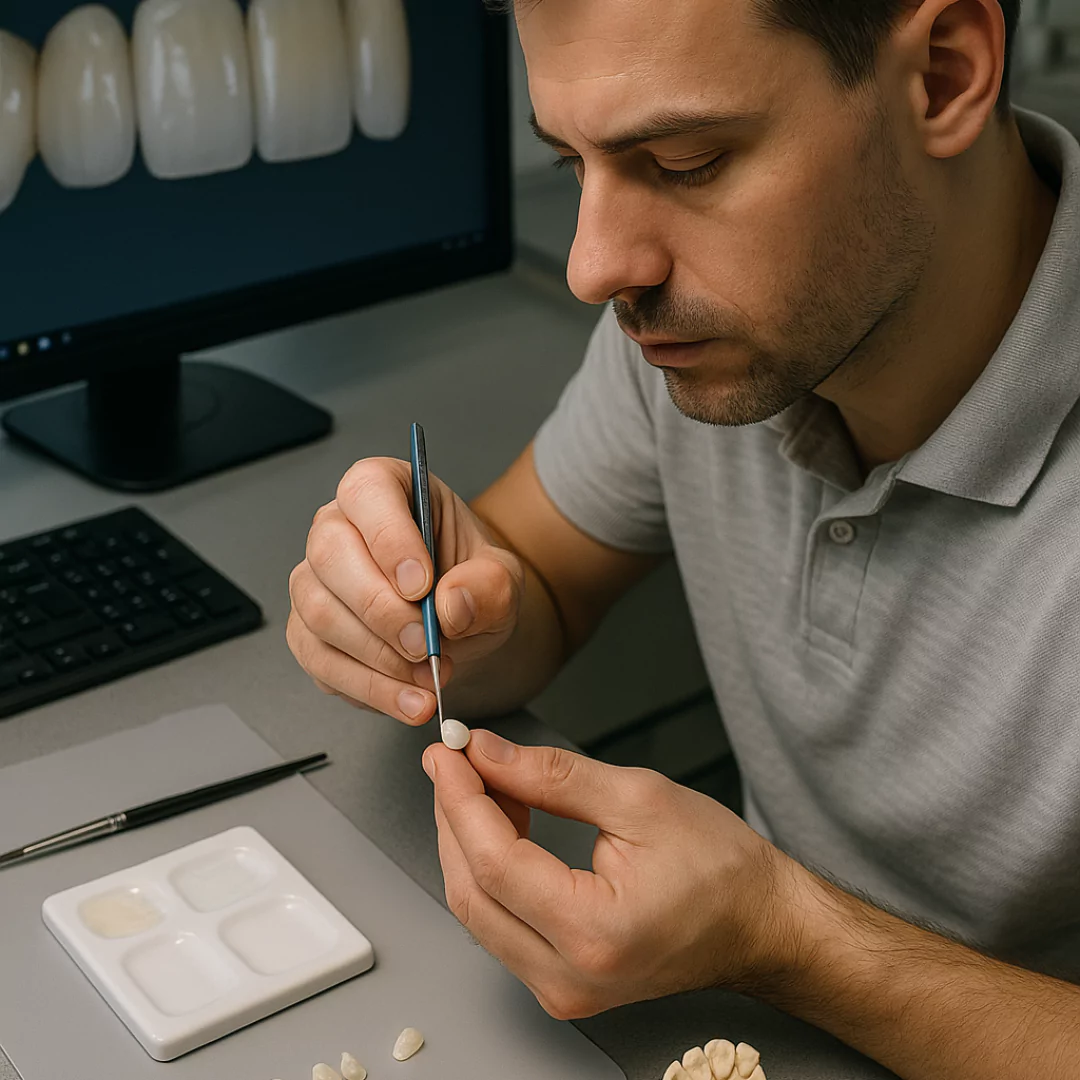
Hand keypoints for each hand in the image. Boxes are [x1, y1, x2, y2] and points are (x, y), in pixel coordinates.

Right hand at [287, 457, 524, 723]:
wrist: (464, 622)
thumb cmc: (471, 581)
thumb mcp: (503, 577)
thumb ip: (489, 585)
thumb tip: (452, 606)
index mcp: (384, 489)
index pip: (367, 493)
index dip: (390, 538)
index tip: (423, 585)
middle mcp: (337, 527)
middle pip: (331, 555)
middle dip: (381, 609)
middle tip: (427, 646)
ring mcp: (315, 581)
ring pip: (320, 614)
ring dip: (378, 657)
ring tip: (430, 678)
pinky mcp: (309, 633)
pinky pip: (322, 662)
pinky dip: (369, 689)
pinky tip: (408, 699)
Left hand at [422, 730, 802, 1019]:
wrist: (759, 924)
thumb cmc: (721, 868)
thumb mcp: (639, 798)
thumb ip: (553, 776)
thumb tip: (487, 754)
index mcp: (594, 933)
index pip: (495, 863)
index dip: (460, 800)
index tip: (447, 753)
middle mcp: (569, 978)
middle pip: (472, 892)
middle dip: (454, 817)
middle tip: (454, 760)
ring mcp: (561, 990)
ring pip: (478, 911)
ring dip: (468, 842)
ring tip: (482, 783)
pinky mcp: (560, 984)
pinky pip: (500, 924)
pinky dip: (491, 869)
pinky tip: (501, 823)